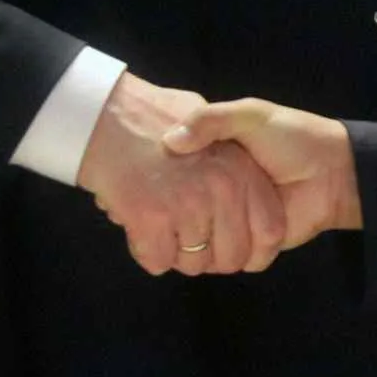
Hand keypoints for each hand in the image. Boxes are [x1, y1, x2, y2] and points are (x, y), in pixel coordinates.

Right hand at [76, 73, 286, 275]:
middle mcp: (221, 189)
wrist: (107, 113)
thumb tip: (242, 187)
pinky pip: (158, 261)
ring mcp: (187, 205)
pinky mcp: (152, 219)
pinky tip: (140, 226)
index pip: (269, 232)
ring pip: (192, 264)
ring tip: (161, 224)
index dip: (253, 249)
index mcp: (241, 170)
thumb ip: (234, 155)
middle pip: (230, 258)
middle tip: (188, 236)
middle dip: (209, 256)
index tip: (232, 245)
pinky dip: (148, 251)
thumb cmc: (156, 115)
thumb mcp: (206, 115)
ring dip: (176, 253)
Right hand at [165, 98, 362, 264]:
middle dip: (176, 217)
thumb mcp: (251, 115)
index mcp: (217, 162)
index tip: (152, 183)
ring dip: (194, 241)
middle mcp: (221, 194)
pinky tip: (206, 246)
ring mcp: (234, 220)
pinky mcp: (250, 243)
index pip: (176, 176)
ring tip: (181, 234)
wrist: (336, 172)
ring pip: (200, 240)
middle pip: (183, 214)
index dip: (164, 182)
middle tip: (164, 213)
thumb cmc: (292, 136)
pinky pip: (225, 257)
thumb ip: (211, 120)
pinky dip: (218, 256)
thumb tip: (170, 142)